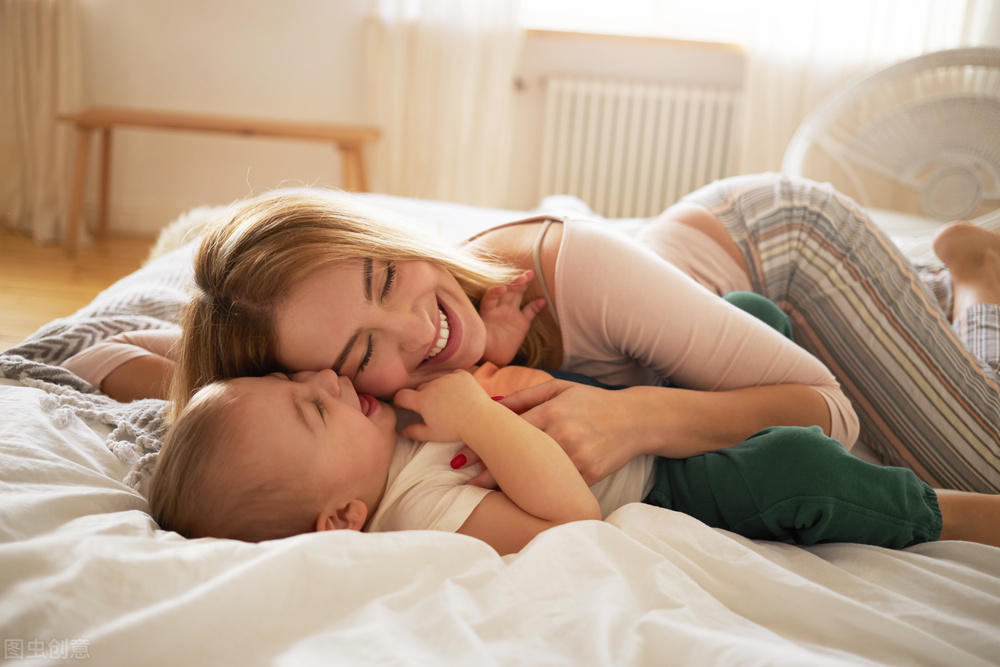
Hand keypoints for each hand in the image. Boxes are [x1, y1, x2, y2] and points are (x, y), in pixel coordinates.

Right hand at [393, 370, 493, 441]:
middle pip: (420, 388)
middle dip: (421, 396)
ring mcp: (447, 378)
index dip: (400, 401)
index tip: (403, 406)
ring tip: (447, 401)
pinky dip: (453, 383)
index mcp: (422, 400)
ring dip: (438, 389)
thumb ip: (415, 432)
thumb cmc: (456, 429)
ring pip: (436, 381)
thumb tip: (404, 431)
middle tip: (431, 408)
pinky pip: (452, 376)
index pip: (402, 395)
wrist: (480, 419)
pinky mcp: (461, 375)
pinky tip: (459, 393)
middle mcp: (432, 385)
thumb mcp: (432, 434)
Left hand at [453, 379, 645, 486]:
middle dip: (489, 471)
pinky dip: (538, 494)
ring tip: (484, 495)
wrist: (635, 420)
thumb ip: (526, 396)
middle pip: (519, 457)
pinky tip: (520, 501)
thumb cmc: (592, 402)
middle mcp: (563, 435)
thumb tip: (492, 405)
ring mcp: (577, 458)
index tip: (461, 457)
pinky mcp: (589, 476)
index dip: (484, 445)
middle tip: (465, 482)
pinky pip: (558, 487)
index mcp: (553, 411)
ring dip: (510, 487)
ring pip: (536, 477)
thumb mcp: (560, 389)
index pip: (510, 430)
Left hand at [479, 270, 546, 365]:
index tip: (502, 288)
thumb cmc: (483, 348)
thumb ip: (480, 333)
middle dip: (514, 282)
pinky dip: (536, 306)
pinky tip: (543, 301)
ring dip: (523, 285)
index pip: (490, 297)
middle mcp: (499, 309)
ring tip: (530, 275)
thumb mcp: (479, 340)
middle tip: (523, 275)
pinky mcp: (521, 322)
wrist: (493, 358)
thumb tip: (475, 331)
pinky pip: (530, 311)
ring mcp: (511, 314)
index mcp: (487, 312)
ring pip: (517, 295)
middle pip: (506, 291)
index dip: (495, 291)